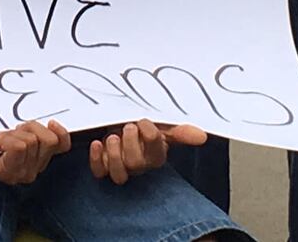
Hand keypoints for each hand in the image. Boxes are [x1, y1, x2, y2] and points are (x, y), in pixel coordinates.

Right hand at [0, 120, 70, 185]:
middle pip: (34, 142)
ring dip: (33, 129)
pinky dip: (60, 132)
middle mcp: (26, 173)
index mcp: (7, 173)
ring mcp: (40, 164)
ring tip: (20, 131)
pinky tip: (51, 124)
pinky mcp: (50, 153)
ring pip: (48, 140)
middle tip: (7, 134)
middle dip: (18, 132)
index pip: (20, 148)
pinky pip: (63, 144)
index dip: (8, 138)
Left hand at [88, 121, 206, 184]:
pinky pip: (99, 172)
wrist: (121, 125)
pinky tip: (96, 144)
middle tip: (127, 128)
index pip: (156, 152)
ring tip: (112, 137)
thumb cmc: (143, 128)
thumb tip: (202, 136)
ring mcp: (120, 168)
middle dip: (130, 145)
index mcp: (155, 155)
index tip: (144, 122)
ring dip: (114, 155)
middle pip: (136, 165)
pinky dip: (95, 159)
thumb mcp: (161, 125)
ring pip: (118, 175)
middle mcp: (139, 165)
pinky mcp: (103, 167)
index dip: (150, 137)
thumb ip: (180, 131)